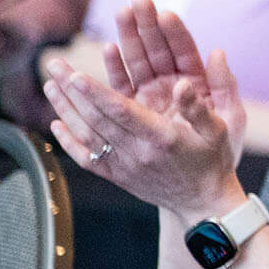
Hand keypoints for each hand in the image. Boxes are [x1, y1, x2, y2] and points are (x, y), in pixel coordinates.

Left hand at [43, 52, 242, 218]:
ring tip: (50, 84)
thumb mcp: (218, 131)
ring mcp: (124, 166)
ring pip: (86, 135)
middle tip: (55, 65)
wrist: (203, 203)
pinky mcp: (116, 176)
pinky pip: (85, 159)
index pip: (121, 112)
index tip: (76, 75)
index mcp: (162, 138)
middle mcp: (137, 152)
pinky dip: (67, 141)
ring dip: (65, 109)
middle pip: (96, 118)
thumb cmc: (211, 162)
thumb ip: (198, 107)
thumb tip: (183, 84)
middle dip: (72, 90)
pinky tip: (56, 124)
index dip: (97, 93)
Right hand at [103, 0, 246, 164]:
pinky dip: (115, 68)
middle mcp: (174, 85)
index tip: (165, 12)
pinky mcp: (136, 109)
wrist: (200, 184)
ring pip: (139, 62)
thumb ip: (225, 86)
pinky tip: (108, 49)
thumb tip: (219, 52)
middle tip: (138, 0)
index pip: (186, 52)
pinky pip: (123, 85)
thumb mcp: (232, 120)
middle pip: (158, 50)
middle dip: (147, 25)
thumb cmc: (221, 152)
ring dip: (129, 38)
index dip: (176, 32)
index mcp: (200, 85)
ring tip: (121, 12)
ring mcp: (153, 96)